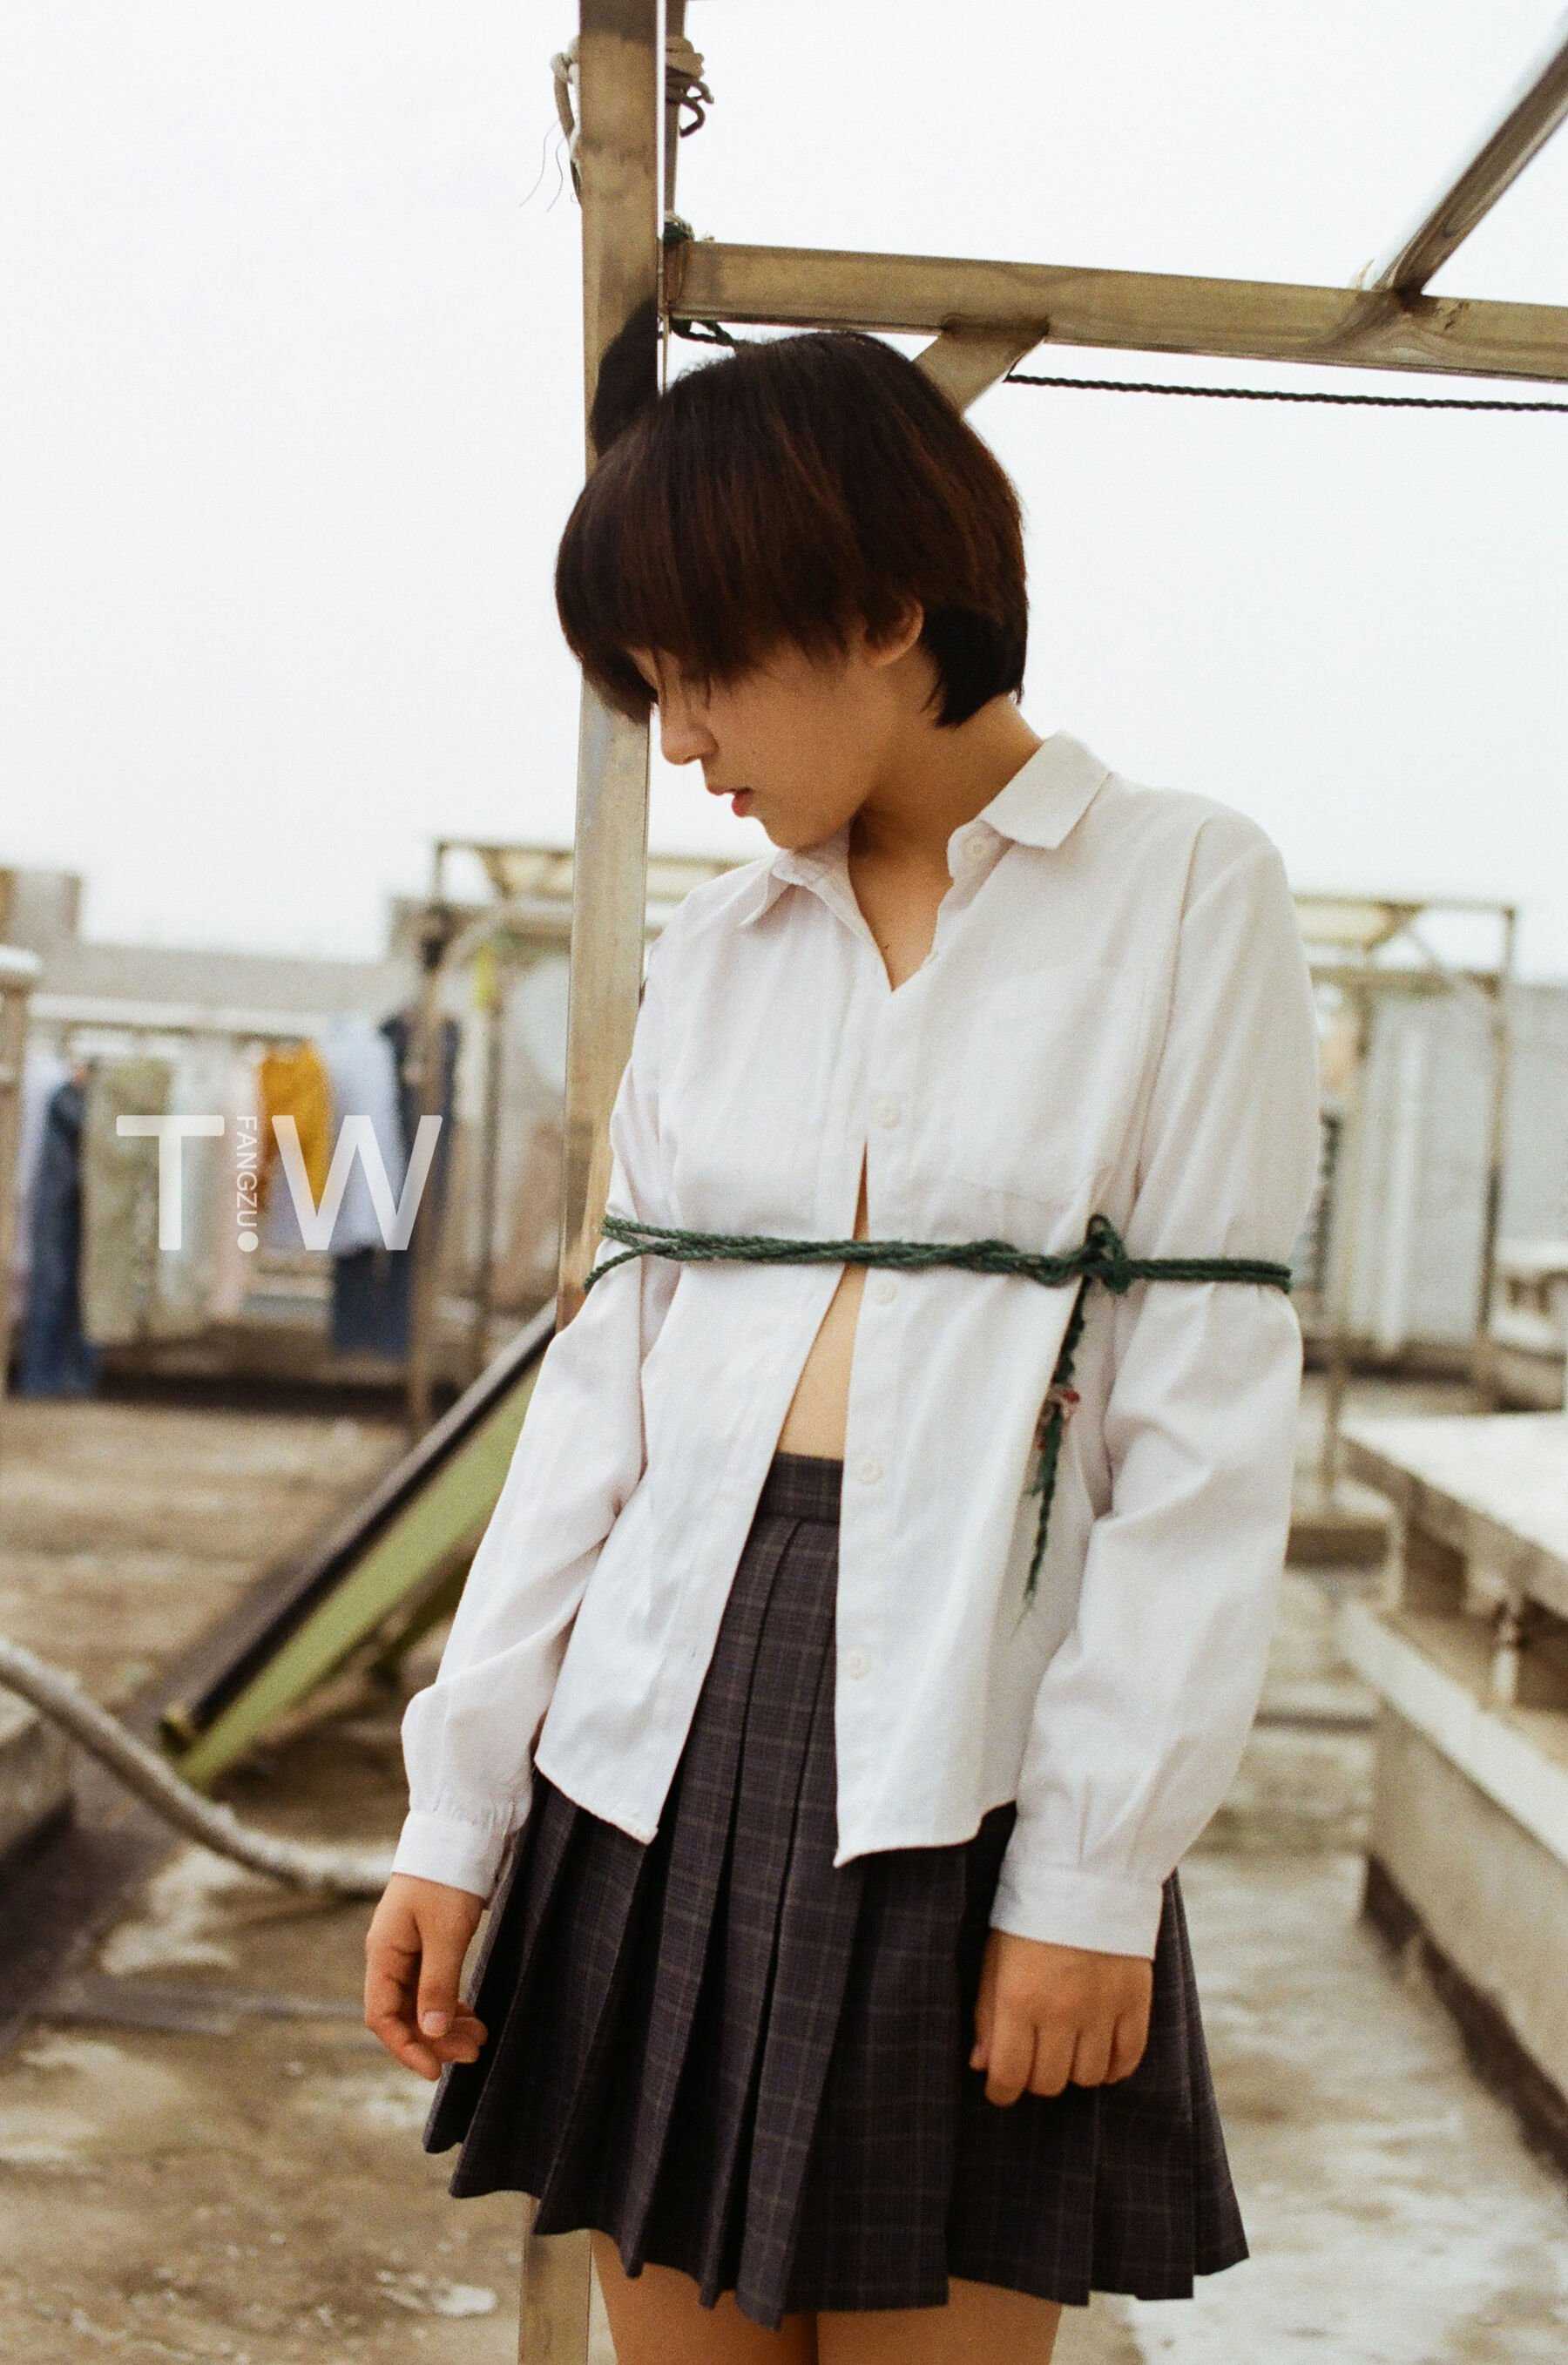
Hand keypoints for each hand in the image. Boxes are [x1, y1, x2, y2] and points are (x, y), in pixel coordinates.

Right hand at [364, 1872, 489, 2080]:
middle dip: (435, 2039)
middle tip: (474, 2052)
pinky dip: (449, 2003)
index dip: (407, 2048)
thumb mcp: (445, 1935)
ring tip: (480, 2038)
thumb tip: (433, 2033)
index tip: (436, 2071)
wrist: (458, 1832)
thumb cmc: (447, 1879)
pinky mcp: (426, 1941)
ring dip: (446, 2023)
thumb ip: (437, 1985)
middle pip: (403, 2013)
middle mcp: (389, 1954)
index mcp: (383, 1953)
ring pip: (419, 2001)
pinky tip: (471, 2015)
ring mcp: (406, 1948)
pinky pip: (430, 1984)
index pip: (382, 2017)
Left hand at [970, 1927, 1151, 2104]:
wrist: (1087, 1872)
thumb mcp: (995, 1954)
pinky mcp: (1135, 2002)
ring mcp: (1101, 2009)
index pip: (1009, 2075)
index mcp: (1018, 1999)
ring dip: (1073, 2070)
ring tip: (1066, 2049)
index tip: (1001, 2089)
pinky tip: (1100, 2054)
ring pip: (1087, 2077)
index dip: (1001, 2092)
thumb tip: (981, 2064)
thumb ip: (987, 2012)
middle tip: (1033, 2059)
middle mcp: (1061, 2012)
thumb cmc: (1030, 1913)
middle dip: (1035, 2078)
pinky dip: (1113, 2067)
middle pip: (1049, 2082)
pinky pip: (1127, 2060)